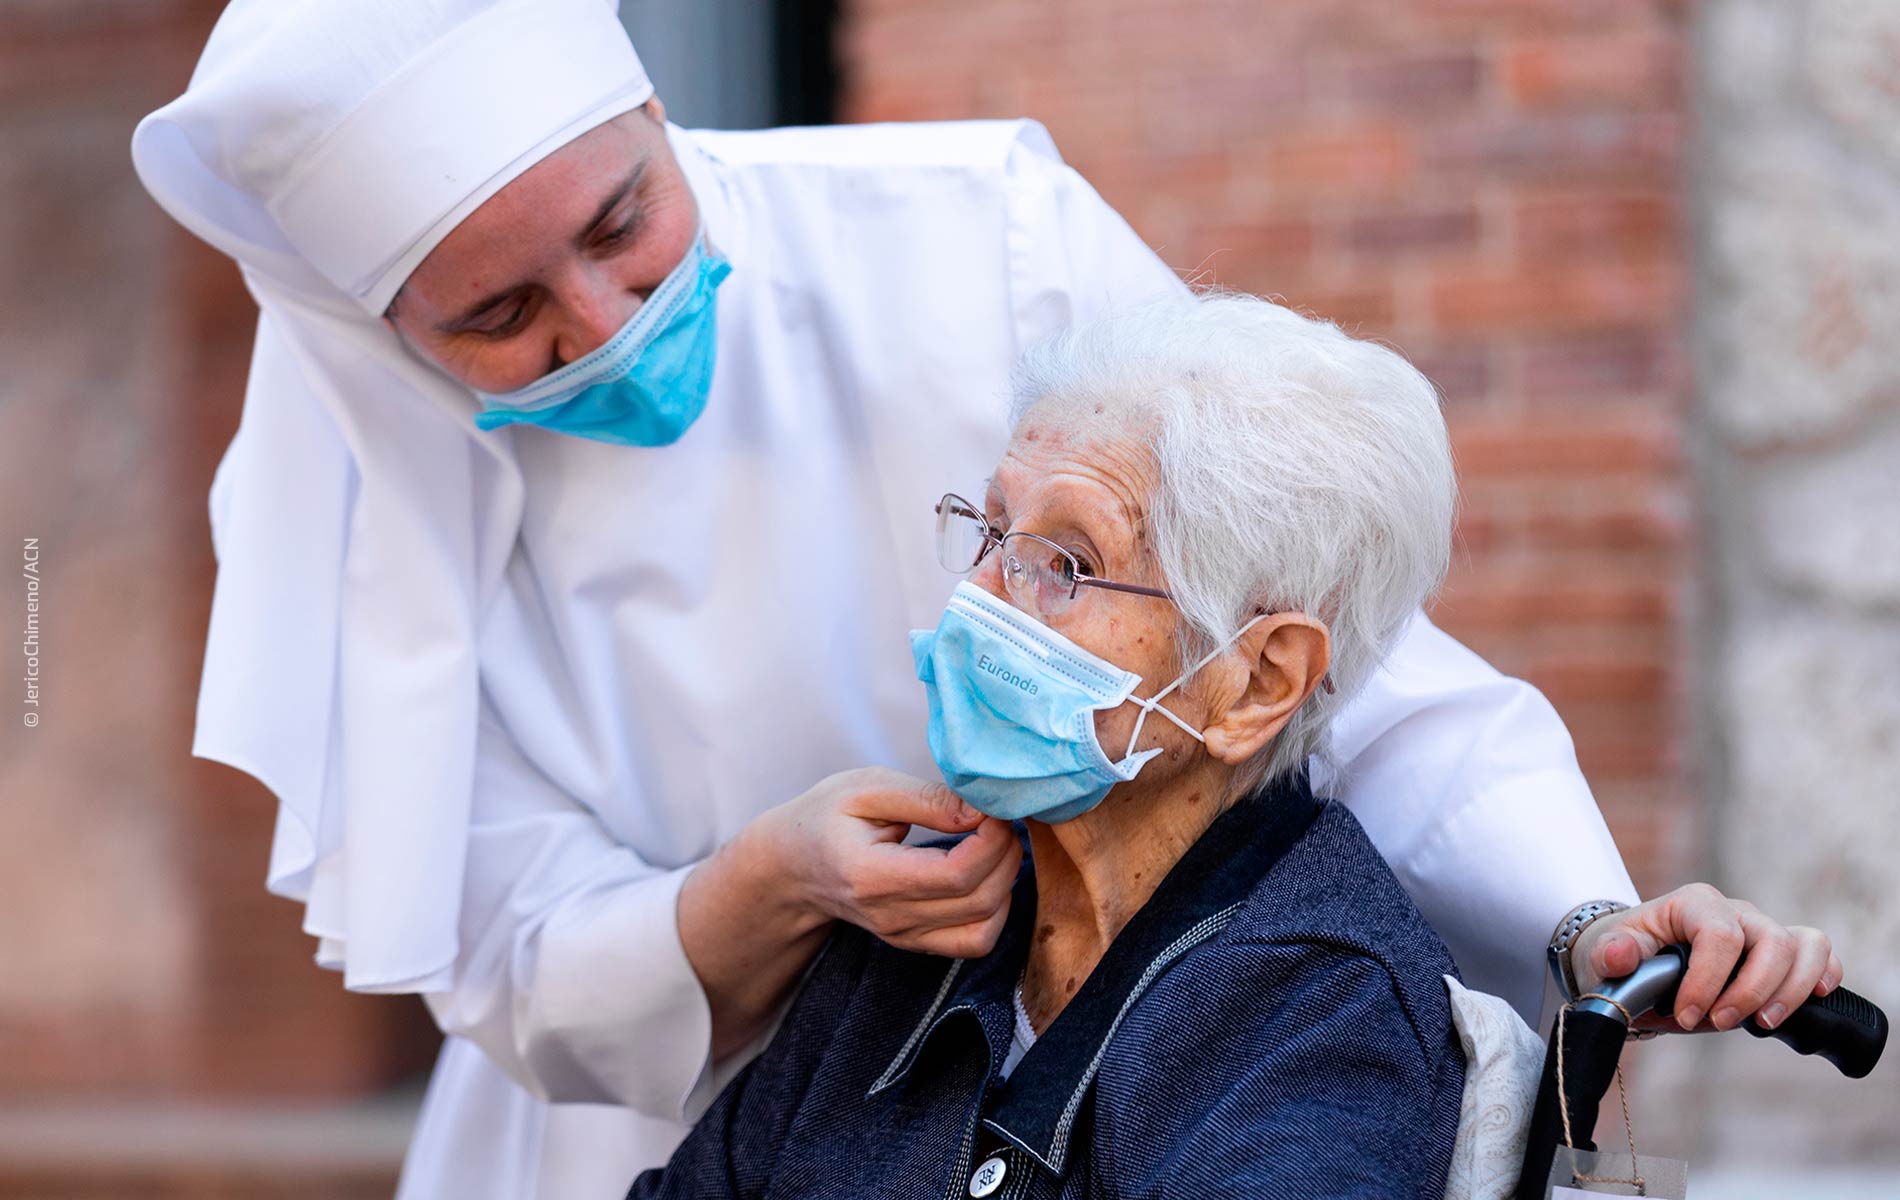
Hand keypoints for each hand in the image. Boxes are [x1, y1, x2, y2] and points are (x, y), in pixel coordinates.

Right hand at [759, 766, 1021, 958]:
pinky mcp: (914, 943)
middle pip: (979, 901)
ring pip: (984, 928)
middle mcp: (888, 916)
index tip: (992, 807)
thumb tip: (982, 811)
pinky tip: (988, 874)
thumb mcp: (867, 788)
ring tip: (996, 844)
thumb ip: (927, 798)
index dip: (991, 840)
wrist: (792, 865)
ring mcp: (902, 936)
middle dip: (1005, 855)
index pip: (955, 874)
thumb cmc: (826, 817)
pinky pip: (973, 943)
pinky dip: (996, 911)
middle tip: (1001, 818)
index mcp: (871, 875)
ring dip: (1006, 883)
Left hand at [1573, 883, 1842, 1033]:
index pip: (1719, 936)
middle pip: (1771, 941)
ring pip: (1804, 945)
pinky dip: (1824, 974)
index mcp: (1692, 905)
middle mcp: (1734, 911)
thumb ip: (1612, 954)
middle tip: (1720, 1023)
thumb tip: (1620, 955)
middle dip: (1751, 990)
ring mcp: (1760, 929)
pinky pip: (1818, 952)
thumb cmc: (1625, 956)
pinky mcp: (1780, 952)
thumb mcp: (1604, 954)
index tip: (1686, 1016)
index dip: (1709, 981)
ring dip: (1792, 990)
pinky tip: (1816, 998)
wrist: (1635, 963)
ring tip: (1763, 1023)